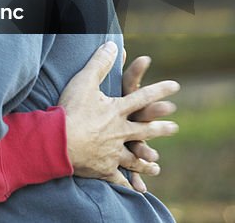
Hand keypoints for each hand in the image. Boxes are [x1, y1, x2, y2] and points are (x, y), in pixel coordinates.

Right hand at [58, 41, 178, 190]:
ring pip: (135, 156)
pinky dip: (126, 183)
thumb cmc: (70, 110)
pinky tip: (134, 189)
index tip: (175, 87)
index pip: (142, 98)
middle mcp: (121, 131)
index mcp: (117, 111)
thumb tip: (113, 45)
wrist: (59, 142)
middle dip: (160, 128)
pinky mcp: (105, 168)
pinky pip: (118, 177)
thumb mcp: (83, 82)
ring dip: (146, 159)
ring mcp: (114, 152)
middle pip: (144, 129)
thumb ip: (99, 64)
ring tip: (155, 163)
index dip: (159, 91)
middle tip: (174, 127)